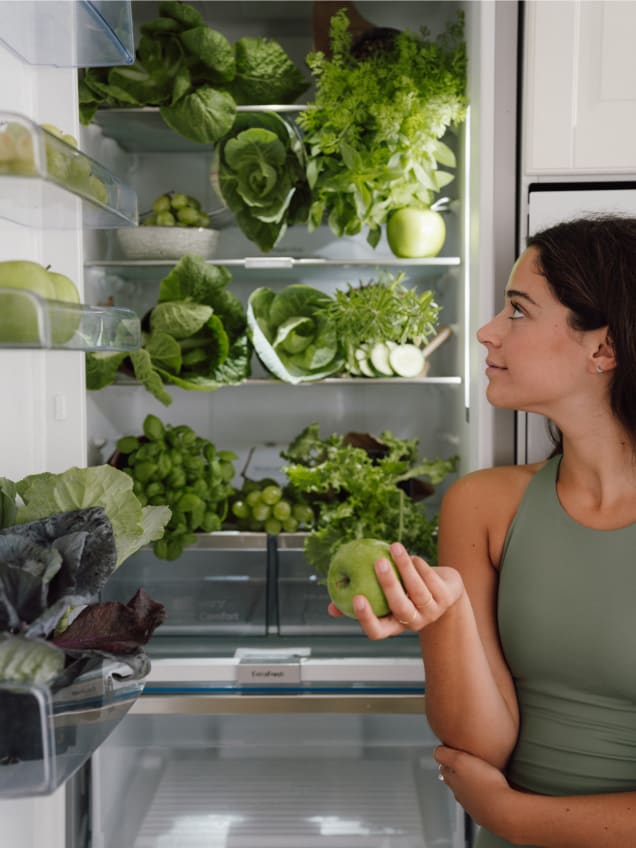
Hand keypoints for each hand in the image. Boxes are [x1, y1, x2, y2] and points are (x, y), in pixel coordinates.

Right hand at [335, 542, 463, 638]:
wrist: (445, 591)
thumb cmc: (405, 592)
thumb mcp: (384, 597)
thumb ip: (360, 601)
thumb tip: (330, 609)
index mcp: (395, 625)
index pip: (378, 631)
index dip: (367, 618)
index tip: (356, 598)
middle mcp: (414, 622)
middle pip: (400, 607)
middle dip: (389, 584)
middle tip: (378, 562)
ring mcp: (432, 611)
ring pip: (418, 590)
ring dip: (405, 566)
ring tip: (394, 546)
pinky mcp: (446, 597)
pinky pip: (431, 579)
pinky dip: (420, 566)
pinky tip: (411, 556)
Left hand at [435, 745, 516, 835]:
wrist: (503, 810)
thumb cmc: (484, 784)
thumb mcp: (459, 760)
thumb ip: (445, 755)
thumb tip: (436, 751)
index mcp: (453, 780)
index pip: (443, 768)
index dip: (447, 759)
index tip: (451, 752)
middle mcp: (460, 794)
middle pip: (454, 781)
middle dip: (457, 772)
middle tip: (464, 763)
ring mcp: (472, 805)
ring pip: (467, 792)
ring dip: (471, 784)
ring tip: (479, 776)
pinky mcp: (486, 813)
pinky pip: (481, 801)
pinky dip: (483, 795)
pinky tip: (491, 791)